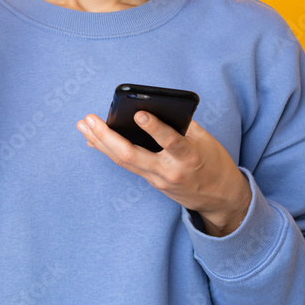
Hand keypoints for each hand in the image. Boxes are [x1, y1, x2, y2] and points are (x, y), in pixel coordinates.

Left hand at [77, 112, 251, 236]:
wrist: (221, 199)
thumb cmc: (214, 162)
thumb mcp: (206, 140)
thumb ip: (182, 123)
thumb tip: (154, 104)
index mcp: (190, 157)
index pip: (170, 142)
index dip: (155, 128)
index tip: (138, 113)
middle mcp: (170, 171)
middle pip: (132, 155)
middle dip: (107, 137)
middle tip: (89, 119)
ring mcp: (158, 179)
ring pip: (124, 161)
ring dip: (101, 142)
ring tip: (83, 125)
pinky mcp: (152, 182)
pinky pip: (127, 165)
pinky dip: (110, 151)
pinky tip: (94, 140)